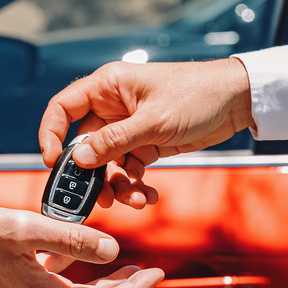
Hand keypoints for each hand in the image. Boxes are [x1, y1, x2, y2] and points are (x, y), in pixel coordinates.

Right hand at [39, 58, 253, 208]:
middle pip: (85, 145)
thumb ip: (114, 141)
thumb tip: (77, 159)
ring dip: (118, 185)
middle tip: (99, 198)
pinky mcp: (147, 144)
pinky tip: (148, 196)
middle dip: (92, 174)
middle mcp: (114, 107)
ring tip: (134, 200)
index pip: (63, 108)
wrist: (237, 101)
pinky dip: (136, 184)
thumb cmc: (196, 96)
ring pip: (109, 163)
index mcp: (107, 87)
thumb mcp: (154, 121)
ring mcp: (130, 128)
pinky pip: (130, 169)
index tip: (52, 163)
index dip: (50, 134)